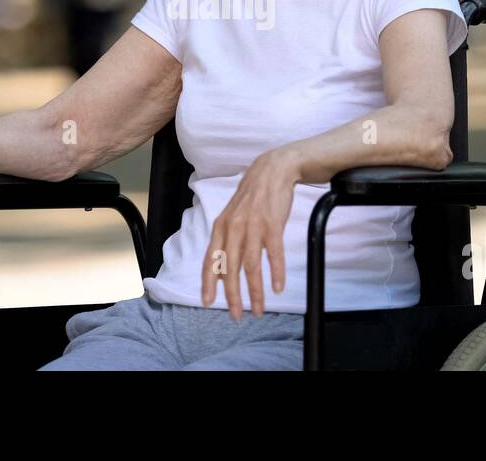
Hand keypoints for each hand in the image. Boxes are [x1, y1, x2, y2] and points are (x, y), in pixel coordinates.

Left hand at [201, 148, 299, 320]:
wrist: (273, 170)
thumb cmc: (253, 197)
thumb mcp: (233, 216)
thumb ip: (226, 240)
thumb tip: (222, 268)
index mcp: (221, 227)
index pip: (211, 260)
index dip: (208, 283)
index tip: (207, 303)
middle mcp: (234, 228)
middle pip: (230, 268)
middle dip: (232, 296)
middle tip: (236, 315)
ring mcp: (253, 226)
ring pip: (251, 266)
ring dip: (255, 291)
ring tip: (259, 309)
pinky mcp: (272, 224)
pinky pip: (274, 253)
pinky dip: (276, 272)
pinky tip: (278, 287)